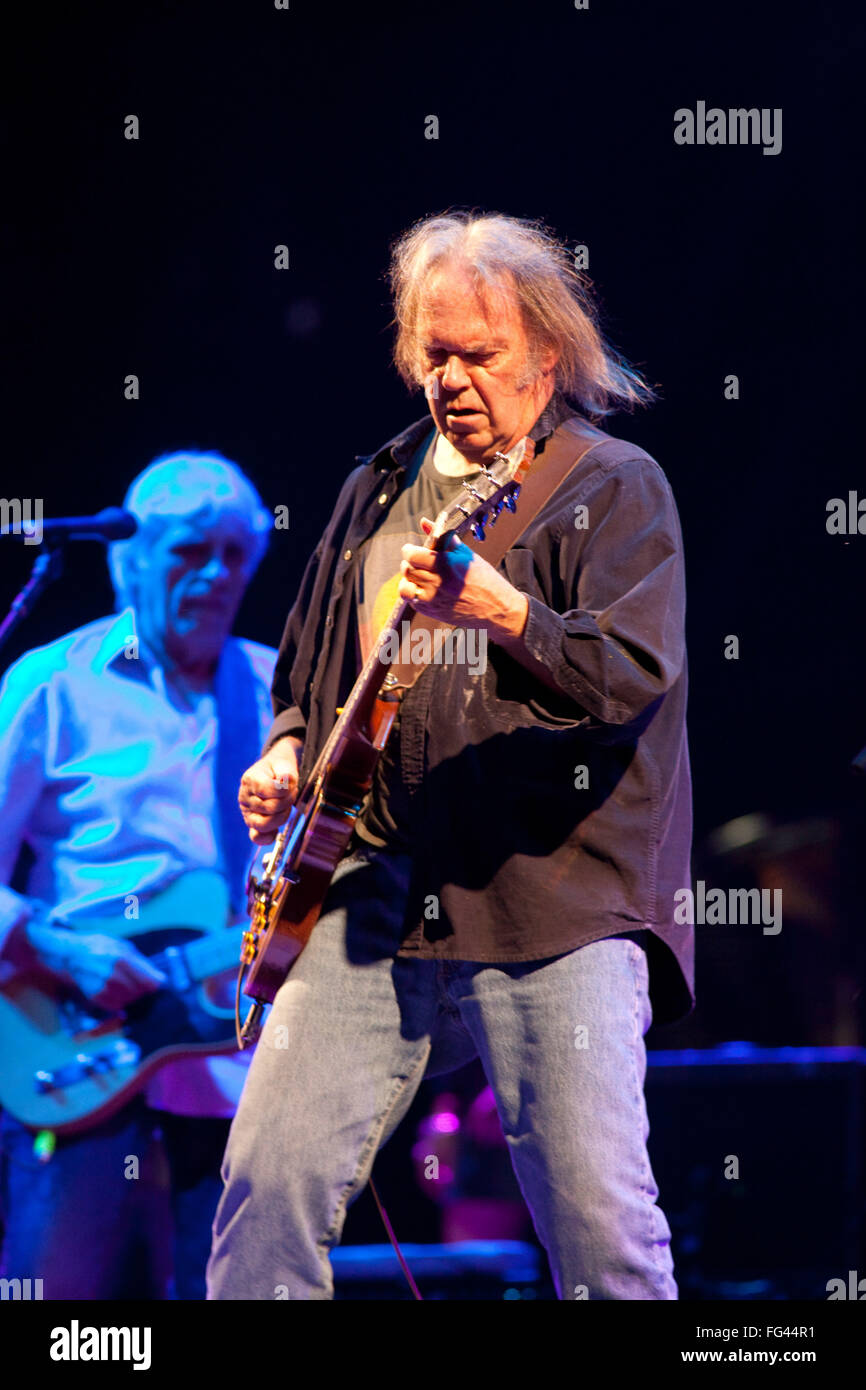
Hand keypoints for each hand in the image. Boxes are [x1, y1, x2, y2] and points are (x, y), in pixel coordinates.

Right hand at [24, 916, 166, 1010]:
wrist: (70, 952)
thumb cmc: (100, 946)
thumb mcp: (123, 945)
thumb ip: (142, 963)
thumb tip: (160, 979)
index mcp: (123, 958)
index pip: (149, 981)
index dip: (156, 984)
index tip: (156, 983)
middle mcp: (113, 974)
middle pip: (140, 992)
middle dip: (143, 989)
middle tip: (138, 982)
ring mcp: (103, 986)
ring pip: (129, 1000)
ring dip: (131, 995)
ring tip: (124, 984)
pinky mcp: (94, 996)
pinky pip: (115, 1006)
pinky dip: (119, 1001)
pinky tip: (115, 990)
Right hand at [238, 735, 302, 844]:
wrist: (274, 771)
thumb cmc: (278, 768)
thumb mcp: (284, 763)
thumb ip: (286, 773)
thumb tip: (286, 781)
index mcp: (250, 779)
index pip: (267, 791)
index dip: (285, 790)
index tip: (290, 784)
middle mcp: (244, 797)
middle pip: (269, 808)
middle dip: (287, 801)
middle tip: (291, 793)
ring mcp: (247, 812)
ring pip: (263, 824)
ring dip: (281, 816)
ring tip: (286, 807)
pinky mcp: (252, 823)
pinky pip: (256, 837)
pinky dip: (267, 837)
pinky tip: (277, 831)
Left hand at [398, 517, 528, 641]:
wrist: (495, 608)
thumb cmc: (484, 579)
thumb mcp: (466, 554)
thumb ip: (442, 538)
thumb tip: (424, 522)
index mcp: (446, 564)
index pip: (411, 555)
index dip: (409, 550)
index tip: (412, 549)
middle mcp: (437, 583)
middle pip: (407, 569)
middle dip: (409, 563)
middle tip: (418, 562)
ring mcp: (433, 600)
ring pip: (405, 587)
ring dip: (408, 579)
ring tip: (419, 576)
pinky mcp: (432, 612)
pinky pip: (411, 601)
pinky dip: (414, 593)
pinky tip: (426, 589)